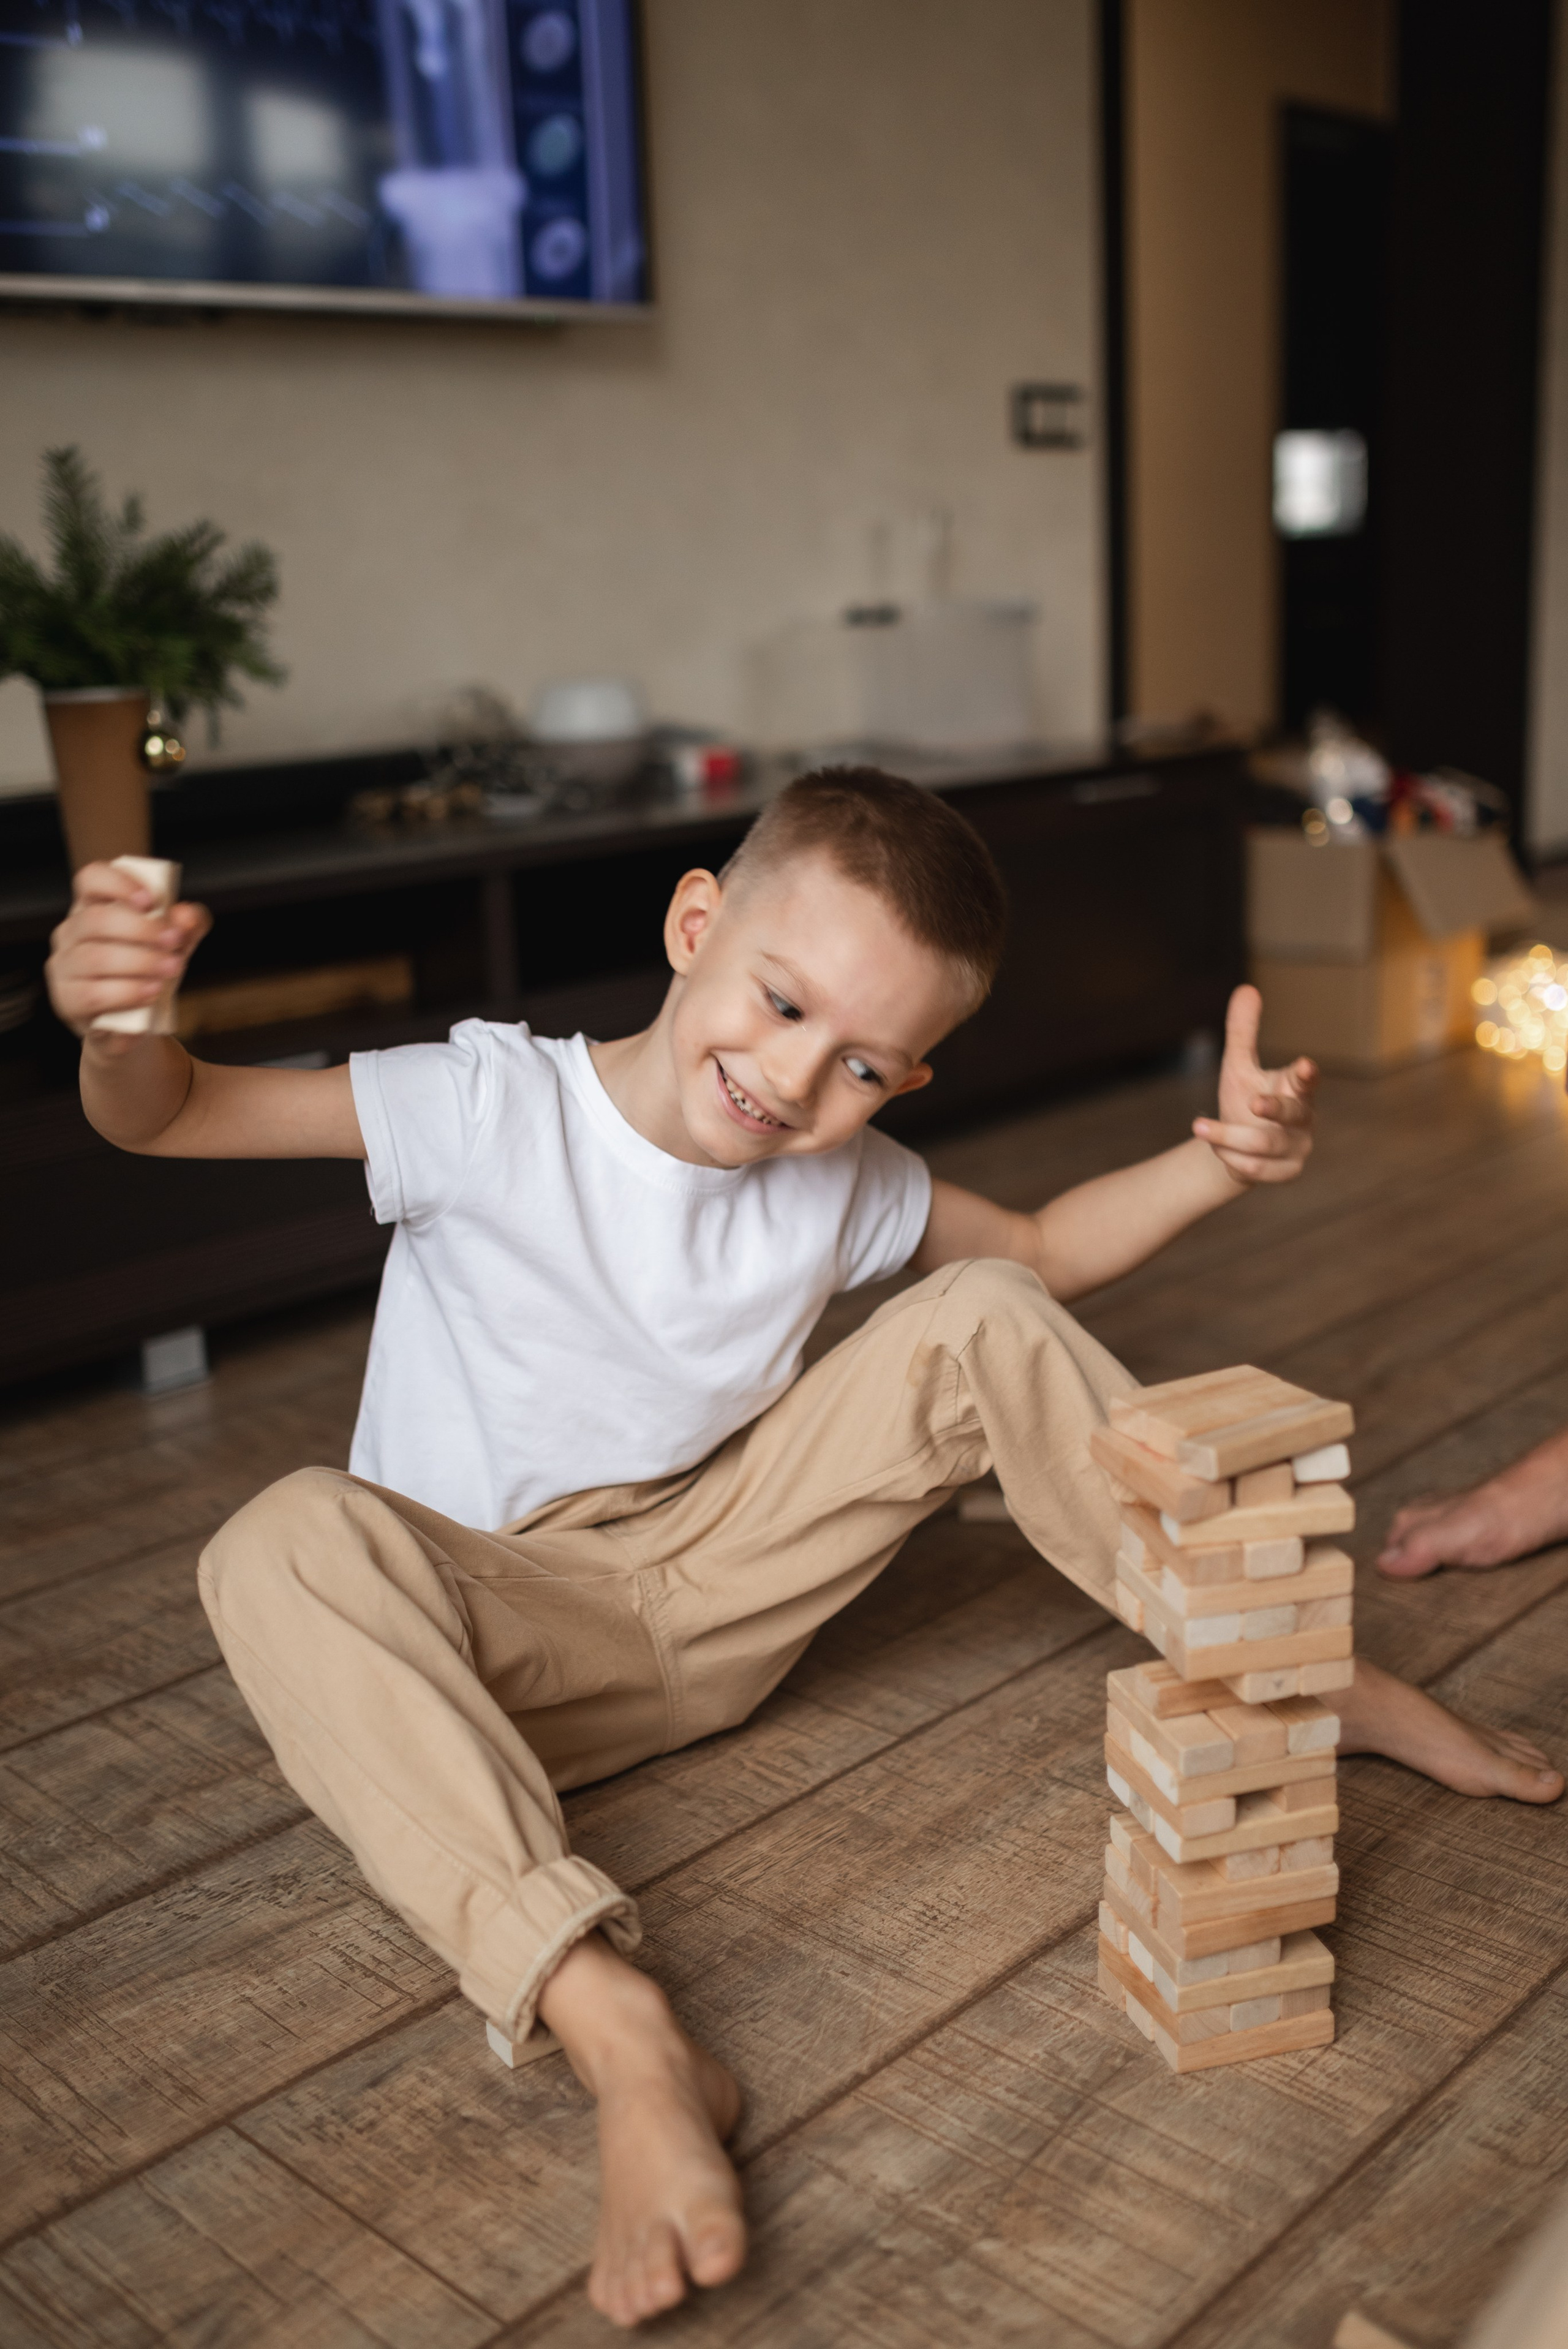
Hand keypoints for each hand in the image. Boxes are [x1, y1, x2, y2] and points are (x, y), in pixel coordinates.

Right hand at [46, 860, 210, 1045]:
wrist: (136, 1023)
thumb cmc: (150, 971)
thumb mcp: (175, 945)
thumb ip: (187, 926)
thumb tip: (187, 916)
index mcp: (92, 906)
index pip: (91, 879)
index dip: (118, 884)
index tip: (151, 901)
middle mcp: (70, 932)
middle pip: (96, 919)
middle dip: (141, 929)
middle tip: (174, 941)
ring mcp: (64, 967)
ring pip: (95, 957)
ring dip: (140, 962)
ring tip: (171, 969)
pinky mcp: (67, 1001)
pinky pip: (93, 994)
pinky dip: (127, 993)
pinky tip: (152, 993)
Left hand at [1191, 984, 1315, 1186]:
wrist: (1236, 1147)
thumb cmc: (1244, 1098)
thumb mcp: (1238, 1066)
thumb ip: (1244, 1032)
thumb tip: (1247, 988)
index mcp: (1297, 1088)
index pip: (1308, 1081)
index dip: (1307, 1075)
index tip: (1303, 1066)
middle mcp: (1304, 1117)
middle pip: (1293, 1114)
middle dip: (1272, 1108)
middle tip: (1252, 1102)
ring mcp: (1299, 1147)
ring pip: (1265, 1145)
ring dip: (1229, 1137)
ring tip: (1199, 1126)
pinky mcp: (1287, 1172)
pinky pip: (1258, 1169)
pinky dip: (1232, 1159)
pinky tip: (1218, 1150)